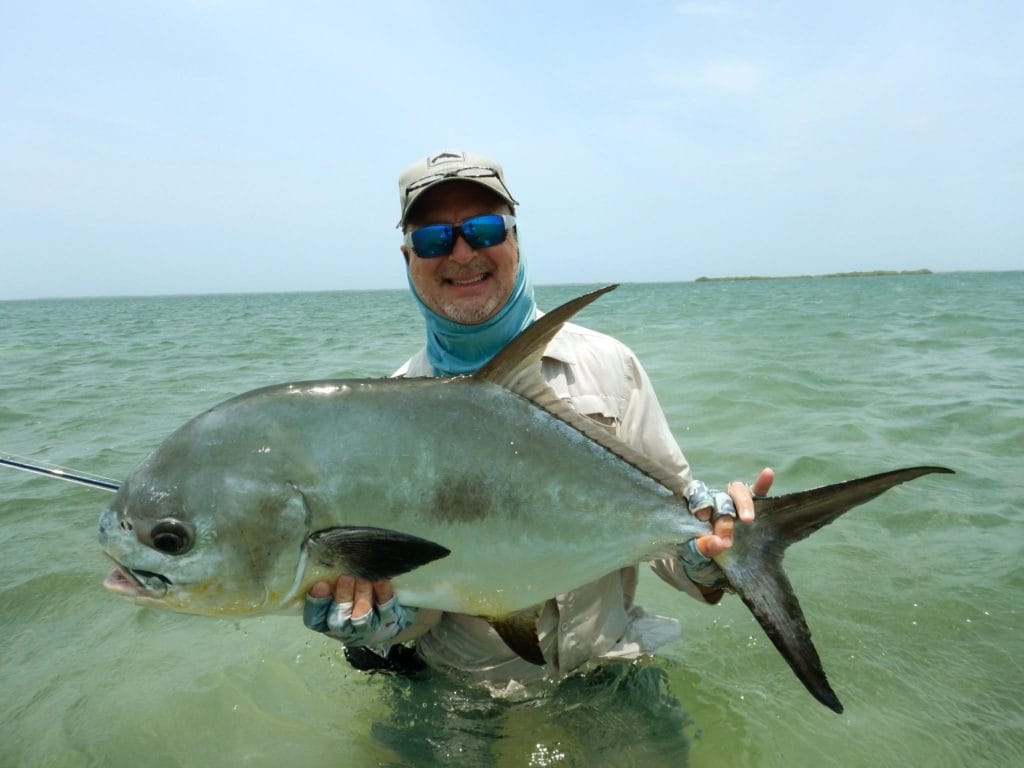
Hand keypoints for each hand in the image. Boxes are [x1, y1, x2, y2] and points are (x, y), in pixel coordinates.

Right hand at [302, 575, 416, 645]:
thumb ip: (332, 584)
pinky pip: (385, 608)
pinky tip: (381, 579)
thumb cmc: (356, 599)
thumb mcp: (340, 594)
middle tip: (345, 577)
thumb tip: (328, 562)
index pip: (315, 618)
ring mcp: (368, 629)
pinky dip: (383, 592)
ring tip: (363, 576)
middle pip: (339, 618)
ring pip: (362, 615)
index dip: (317, 603)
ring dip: (362, 594)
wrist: (389, 618)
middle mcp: (346, 630)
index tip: (320, 584)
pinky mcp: (389, 623)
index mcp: (328, 623)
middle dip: (342, 596)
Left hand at [680, 468, 774, 589]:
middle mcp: (714, 502)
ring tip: (748, 519)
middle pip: (720, 498)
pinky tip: (768, 474)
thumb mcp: (694, 556)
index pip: (697, 497)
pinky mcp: (749, 509)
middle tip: (726, 540)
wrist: (711, 570)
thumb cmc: (697, 558)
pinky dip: (762, 485)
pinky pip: (757, 494)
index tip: (702, 517)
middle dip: (724, 519)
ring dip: (743, 504)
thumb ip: (702, 548)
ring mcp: (732, 504)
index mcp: (695, 510)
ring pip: (738, 492)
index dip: (700, 503)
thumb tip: (718, 542)